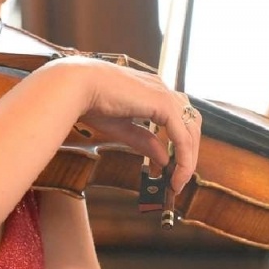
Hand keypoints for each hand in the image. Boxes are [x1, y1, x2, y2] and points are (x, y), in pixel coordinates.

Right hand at [38, 57, 201, 191]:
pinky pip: (182, 136)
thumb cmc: (90, 101)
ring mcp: (165, 94)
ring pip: (191, 131)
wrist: (77, 86)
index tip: (173, 169)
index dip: (180, 145)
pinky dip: (183, 158)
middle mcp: (163, 89)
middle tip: (180, 178)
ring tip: (178, 181)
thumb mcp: (123, 128)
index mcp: (153, 91)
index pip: (179, 119)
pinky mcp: (163, 103)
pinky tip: (176, 173)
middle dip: (189, 153)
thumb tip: (163, 159)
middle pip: (191, 125)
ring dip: (188, 159)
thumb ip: (144, 141)